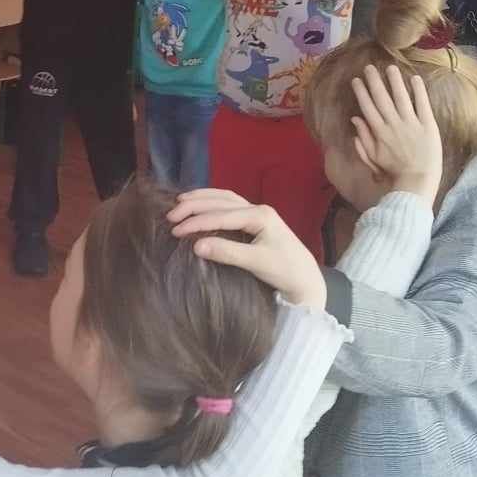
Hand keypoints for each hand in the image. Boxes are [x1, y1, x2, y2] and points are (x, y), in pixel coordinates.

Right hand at [168, 190, 326, 310]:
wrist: (305, 278)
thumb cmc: (284, 270)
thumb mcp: (256, 263)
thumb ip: (227, 252)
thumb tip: (196, 246)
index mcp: (260, 215)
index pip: (222, 215)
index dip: (197, 222)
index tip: (175, 230)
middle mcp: (258, 208)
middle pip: (221, 201)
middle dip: (194, 206)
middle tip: (171, 216)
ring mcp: (257, 212)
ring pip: (224, 198)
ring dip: (201, 199)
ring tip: (180, 202)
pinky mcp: (255, 219)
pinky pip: (229, 204)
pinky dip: (211, 202)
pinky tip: (200, 204)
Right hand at [351, 65, 443, 206]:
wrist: (417, 180)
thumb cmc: (394, 172)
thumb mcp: (372, 158)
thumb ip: (362, 139)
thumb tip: (355, 119)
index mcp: (379, 132)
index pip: (368, 107)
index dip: (361, 92)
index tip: (356, 80)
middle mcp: (393, 123)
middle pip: (382, 98)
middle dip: (374, 81)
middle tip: (369, 67)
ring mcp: (411, 123)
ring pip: (401, 97)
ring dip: (395, 81)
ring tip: (390, 68)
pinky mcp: (427, 125)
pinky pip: (422, 104)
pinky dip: (419, 91)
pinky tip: (414, 79)